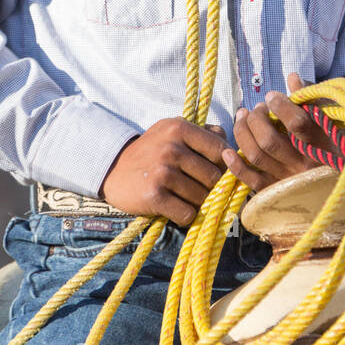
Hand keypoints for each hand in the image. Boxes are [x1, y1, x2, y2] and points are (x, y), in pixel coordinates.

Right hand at [99, 118, 230, 227]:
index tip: (219, 174)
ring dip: (198, 204)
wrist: (112, 169)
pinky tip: (175, 209)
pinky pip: (187, 213)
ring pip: (202, 197)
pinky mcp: (154, 195)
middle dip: (212, 189)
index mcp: (179, 128)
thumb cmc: (150, 151)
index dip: (225, 166)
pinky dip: (185, 216)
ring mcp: (162, 171)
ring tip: (185, 199)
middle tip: (201, 191)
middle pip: (214, 177)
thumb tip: (231, 147)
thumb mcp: (172, 131)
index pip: (221, 150)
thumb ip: (203, 133)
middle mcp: (172, 148)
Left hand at [220, 72, 337, 192]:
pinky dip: (236, 166)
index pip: (297, 124)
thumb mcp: (333, 121)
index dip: (280, 106)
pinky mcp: (277, 191)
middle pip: (269, 140)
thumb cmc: (339, 145)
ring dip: (243, 133)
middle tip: (257, 107)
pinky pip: (252, 180)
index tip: (272, 96)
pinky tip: (228, 151)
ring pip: (256, 156)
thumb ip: (313, 99)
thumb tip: (292, 77)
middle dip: (256, 119)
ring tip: (243, 116)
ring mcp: (289, 180)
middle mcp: (305, 165)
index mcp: (323, 146)